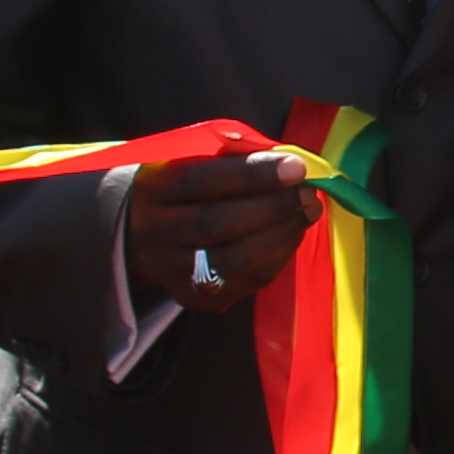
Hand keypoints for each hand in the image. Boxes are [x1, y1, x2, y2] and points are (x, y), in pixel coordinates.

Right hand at [124, 142, 317, 312]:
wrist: (145, 234)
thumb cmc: (183, 187)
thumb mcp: (191, 160)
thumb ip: (232, 157)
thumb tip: (287, 162)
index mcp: (151, 189)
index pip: (201, 180)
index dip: (253, 174)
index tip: (296, 167)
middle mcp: (154, 233)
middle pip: (219, 223)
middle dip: (273, 206)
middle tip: (308, 191)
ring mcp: (172, 271)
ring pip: (235, 259)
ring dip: (282, 233)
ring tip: (308, 210)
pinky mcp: (194, 296)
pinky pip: (246, 281)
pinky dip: (278, 256)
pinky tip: (293, 233)